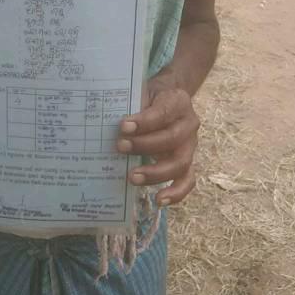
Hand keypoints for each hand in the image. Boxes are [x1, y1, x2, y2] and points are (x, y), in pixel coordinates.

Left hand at [116, 71, 198, 205]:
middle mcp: (189, 124)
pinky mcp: (187, 162)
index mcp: (178, 101)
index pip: (163, 112)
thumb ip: (131, 107)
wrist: (167, 99)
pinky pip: (187, 180)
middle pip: (172, 138)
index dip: (145, 121)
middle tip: (120, 147)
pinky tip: (159, 200)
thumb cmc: (149, 99)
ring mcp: (191, 145)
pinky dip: (176, 193)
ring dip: (155, 172)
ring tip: (132, 177)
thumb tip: (104, 123)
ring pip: (180, 163)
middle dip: (145, 145)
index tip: (123, 126)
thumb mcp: (142, 94)